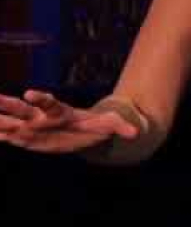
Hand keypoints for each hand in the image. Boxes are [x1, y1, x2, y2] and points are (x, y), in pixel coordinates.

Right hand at [0, 90, 139, 153]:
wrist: (87, 130)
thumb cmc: (96, 124)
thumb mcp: (109, 124)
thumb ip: (120, 127)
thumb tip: (137, 132)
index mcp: (62, 113)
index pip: (50, 104)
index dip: (41, 99)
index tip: (30, 93)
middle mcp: (44, 117)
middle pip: (25, 109)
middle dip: (10, 105)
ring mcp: (34, 126)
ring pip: (13, 120)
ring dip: (0, 119)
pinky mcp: (29, 137)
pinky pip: (10, 135)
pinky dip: (0, 134)